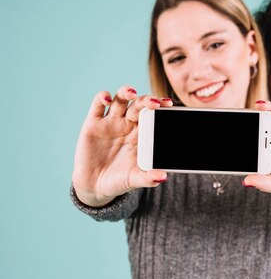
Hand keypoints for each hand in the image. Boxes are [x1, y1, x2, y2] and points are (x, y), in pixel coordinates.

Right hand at [71, 86, 172, 206]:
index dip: (160, 107)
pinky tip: (108, 100)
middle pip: (139, 105)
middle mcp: (127, 124)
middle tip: (154, 103)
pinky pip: (98, 105)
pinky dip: (102, 97)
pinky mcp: (93, 123)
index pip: (153, 115)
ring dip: (126, 92)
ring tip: (132, 93)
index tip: (169, 104)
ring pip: (120, 99)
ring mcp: (111, 122)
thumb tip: (163, 177)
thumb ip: (148, 178)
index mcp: (141, 134)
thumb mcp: (134, 180)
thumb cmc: (118, 181)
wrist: (94, 186)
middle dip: (147, 100)